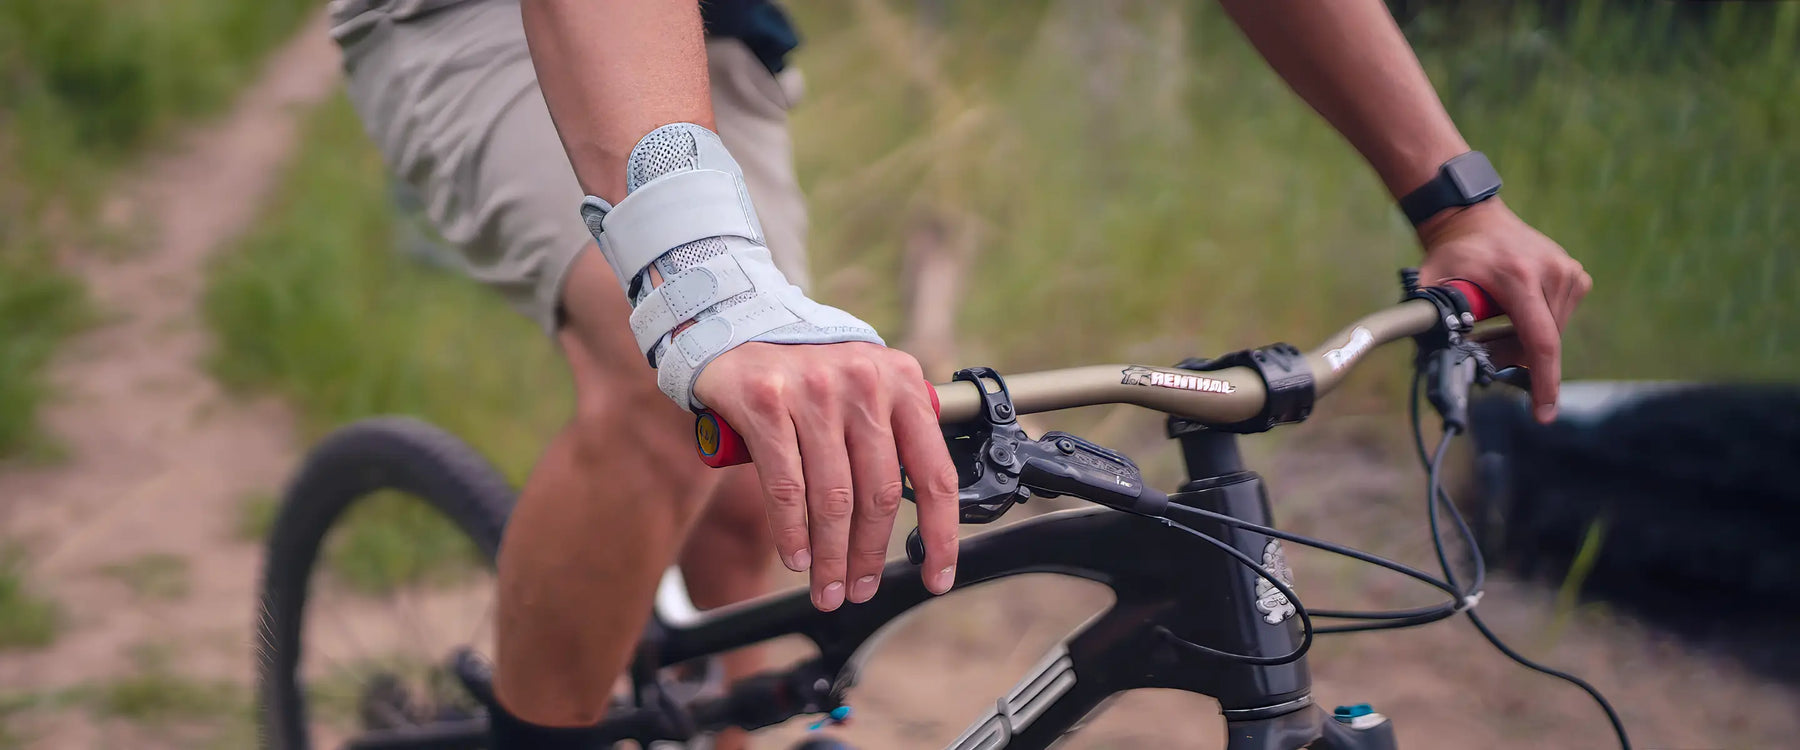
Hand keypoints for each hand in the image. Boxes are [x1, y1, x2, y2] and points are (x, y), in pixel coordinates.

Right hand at [694, 342, 959, 610]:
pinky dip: (793, 533)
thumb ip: (894, 434)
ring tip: (826, 588)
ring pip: (832, 498)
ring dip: (830, 556)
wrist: (737, 327)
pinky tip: (796, 558)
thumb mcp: (865, 388)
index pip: (935, 472)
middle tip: (858, 590)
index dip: (941, 534)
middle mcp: (864, 383)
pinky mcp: (767, 402)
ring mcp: (815, 391)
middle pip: (878, 495)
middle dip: (868, 556)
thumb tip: (921, 513)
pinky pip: (787, 486)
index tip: (937, 576)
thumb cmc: (809, 374)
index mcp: (902, 383)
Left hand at [1416, 200, 1591, 423]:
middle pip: (1540, 343)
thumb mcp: (1433, 283)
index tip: (1544, 414)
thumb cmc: (1452, 252)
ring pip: (1550, 334)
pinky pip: (1558, 318)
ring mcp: (1569, 273)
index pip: (1540, 340)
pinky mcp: (1576, 276)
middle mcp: (1552, 273)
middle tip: (1482, 351)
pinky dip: (1534, 326)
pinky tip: (1510, 314)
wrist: (1474, 218)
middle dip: (1513, 357)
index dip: (1544, 381)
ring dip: (1522, 342)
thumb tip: (1427, 353)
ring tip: (1490, 328)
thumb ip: (1430, 317)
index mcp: (1519, 277)